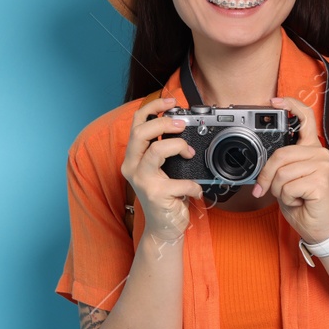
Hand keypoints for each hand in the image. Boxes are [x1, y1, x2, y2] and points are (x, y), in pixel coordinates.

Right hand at [121, 97, 203, 244]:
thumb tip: (179, 125)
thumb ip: (162, 149)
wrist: (163, 227)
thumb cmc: (164, 196)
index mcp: (132, 157)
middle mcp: (132, 167)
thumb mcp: (159, 169)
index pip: (136, 123)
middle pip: (141, 132)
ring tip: (189, 153)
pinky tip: (196, 190)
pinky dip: (194, 185)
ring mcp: (143, 181)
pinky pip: (182, 181)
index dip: (152, 107)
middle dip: (163, 122)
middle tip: (182, 125)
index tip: (170, 101)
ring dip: (178, 146)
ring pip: (157, 150)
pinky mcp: (156, 194)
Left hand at [251, 95, 328, 245]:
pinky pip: (288, 187)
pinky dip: (287, 199)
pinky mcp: (321, 181)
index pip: (305, 119)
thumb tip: (262, 161)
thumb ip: (280, 163)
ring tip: (292, 197)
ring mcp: (323, 166)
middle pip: (280, 154)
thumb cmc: (304, 204)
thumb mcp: (287, 179)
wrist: (320, 228)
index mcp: (312, 149)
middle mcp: (320, 153)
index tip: (274, 102)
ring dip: (279, 190)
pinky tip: (300, 201)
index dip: (290, 105)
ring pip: (282, 173)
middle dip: (267, 176)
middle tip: (267, 190)